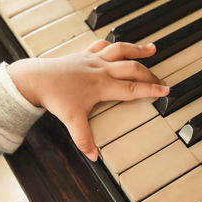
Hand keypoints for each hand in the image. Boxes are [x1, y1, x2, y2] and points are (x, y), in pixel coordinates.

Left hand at [7, 40, 168, 160]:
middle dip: (150, 74)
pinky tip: (121, 46)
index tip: (166, 90)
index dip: (151, 89)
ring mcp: (94, 59)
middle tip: (161, 80)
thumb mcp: (71, 120)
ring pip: (121, 50)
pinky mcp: (85, 54)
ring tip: (153, 49)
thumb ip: (84, 139)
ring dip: (138, 49)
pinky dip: (114, 45)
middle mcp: (102, 69)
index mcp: (103, 85)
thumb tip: (94, 156)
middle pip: (133, 68)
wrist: (35, 79)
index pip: (133, 88)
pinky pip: (103, 45)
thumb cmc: (55, 97)